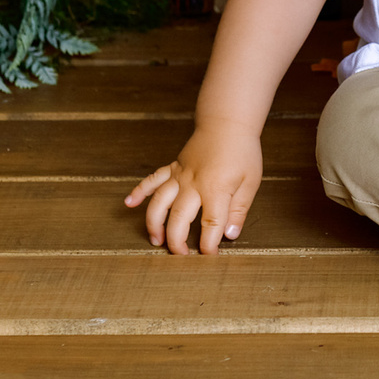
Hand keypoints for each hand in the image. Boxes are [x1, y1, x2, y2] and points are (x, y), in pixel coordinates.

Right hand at [124, 125, 262, 254]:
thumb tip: (230, 235)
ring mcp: (180, 175)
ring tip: (155, 240)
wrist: (228, 122)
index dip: (209, 244)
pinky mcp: (173, 167)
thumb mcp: (250, 182)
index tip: (209, 255)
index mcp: (215, 189)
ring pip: (159, 202)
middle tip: (180, 255)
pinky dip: (138, 191)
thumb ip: (239, 210)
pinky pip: (152, 180)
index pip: (211, 224)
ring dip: (154, 223)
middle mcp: (193, 183)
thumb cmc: (242, 152)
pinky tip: (128, 203)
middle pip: (179, 218)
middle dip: (177, 240)